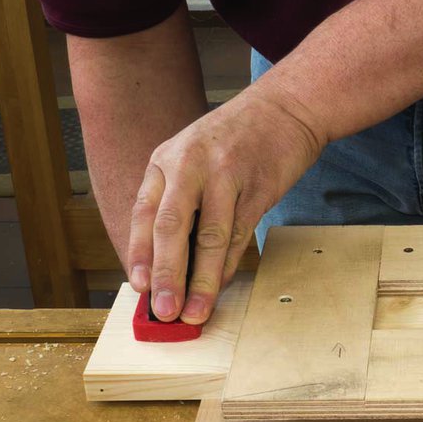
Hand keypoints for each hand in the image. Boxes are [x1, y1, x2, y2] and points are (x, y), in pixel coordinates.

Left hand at [126, 84, 324, 323]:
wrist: (284, 110)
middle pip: (171, 228)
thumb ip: (177, 200)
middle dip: (166, 275)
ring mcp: (225, 177)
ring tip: (194, 311)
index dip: (139, 254)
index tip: (138, 288)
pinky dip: (227, 265)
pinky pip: (238, 235)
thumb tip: (168, 259)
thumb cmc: (236, 140)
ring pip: (208, 238)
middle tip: (164, 311)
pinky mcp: (257, 189)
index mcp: (166, 160)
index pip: (144, 214)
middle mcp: (190, 166)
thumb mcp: (193, 157)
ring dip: (201, 280)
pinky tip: (219, 285)